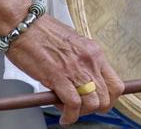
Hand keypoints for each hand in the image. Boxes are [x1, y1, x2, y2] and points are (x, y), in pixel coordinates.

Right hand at [6, 16, 123, 124]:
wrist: (24, 25)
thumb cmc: (43, 32)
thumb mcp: (73, 44)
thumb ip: (82, 61)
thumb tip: (85, 81)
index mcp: (95, 52)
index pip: (115, 84)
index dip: (109, 99)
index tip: (99, 103)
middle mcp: (90, 61)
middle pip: (106, 97)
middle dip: (95, 109)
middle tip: (81, 109)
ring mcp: (75, 69)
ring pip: (92, 103)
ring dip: (81, 113)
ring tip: (68, 110)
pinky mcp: (58, 76)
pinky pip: (73, 104)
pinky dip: (69, 116)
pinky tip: (63, 116)